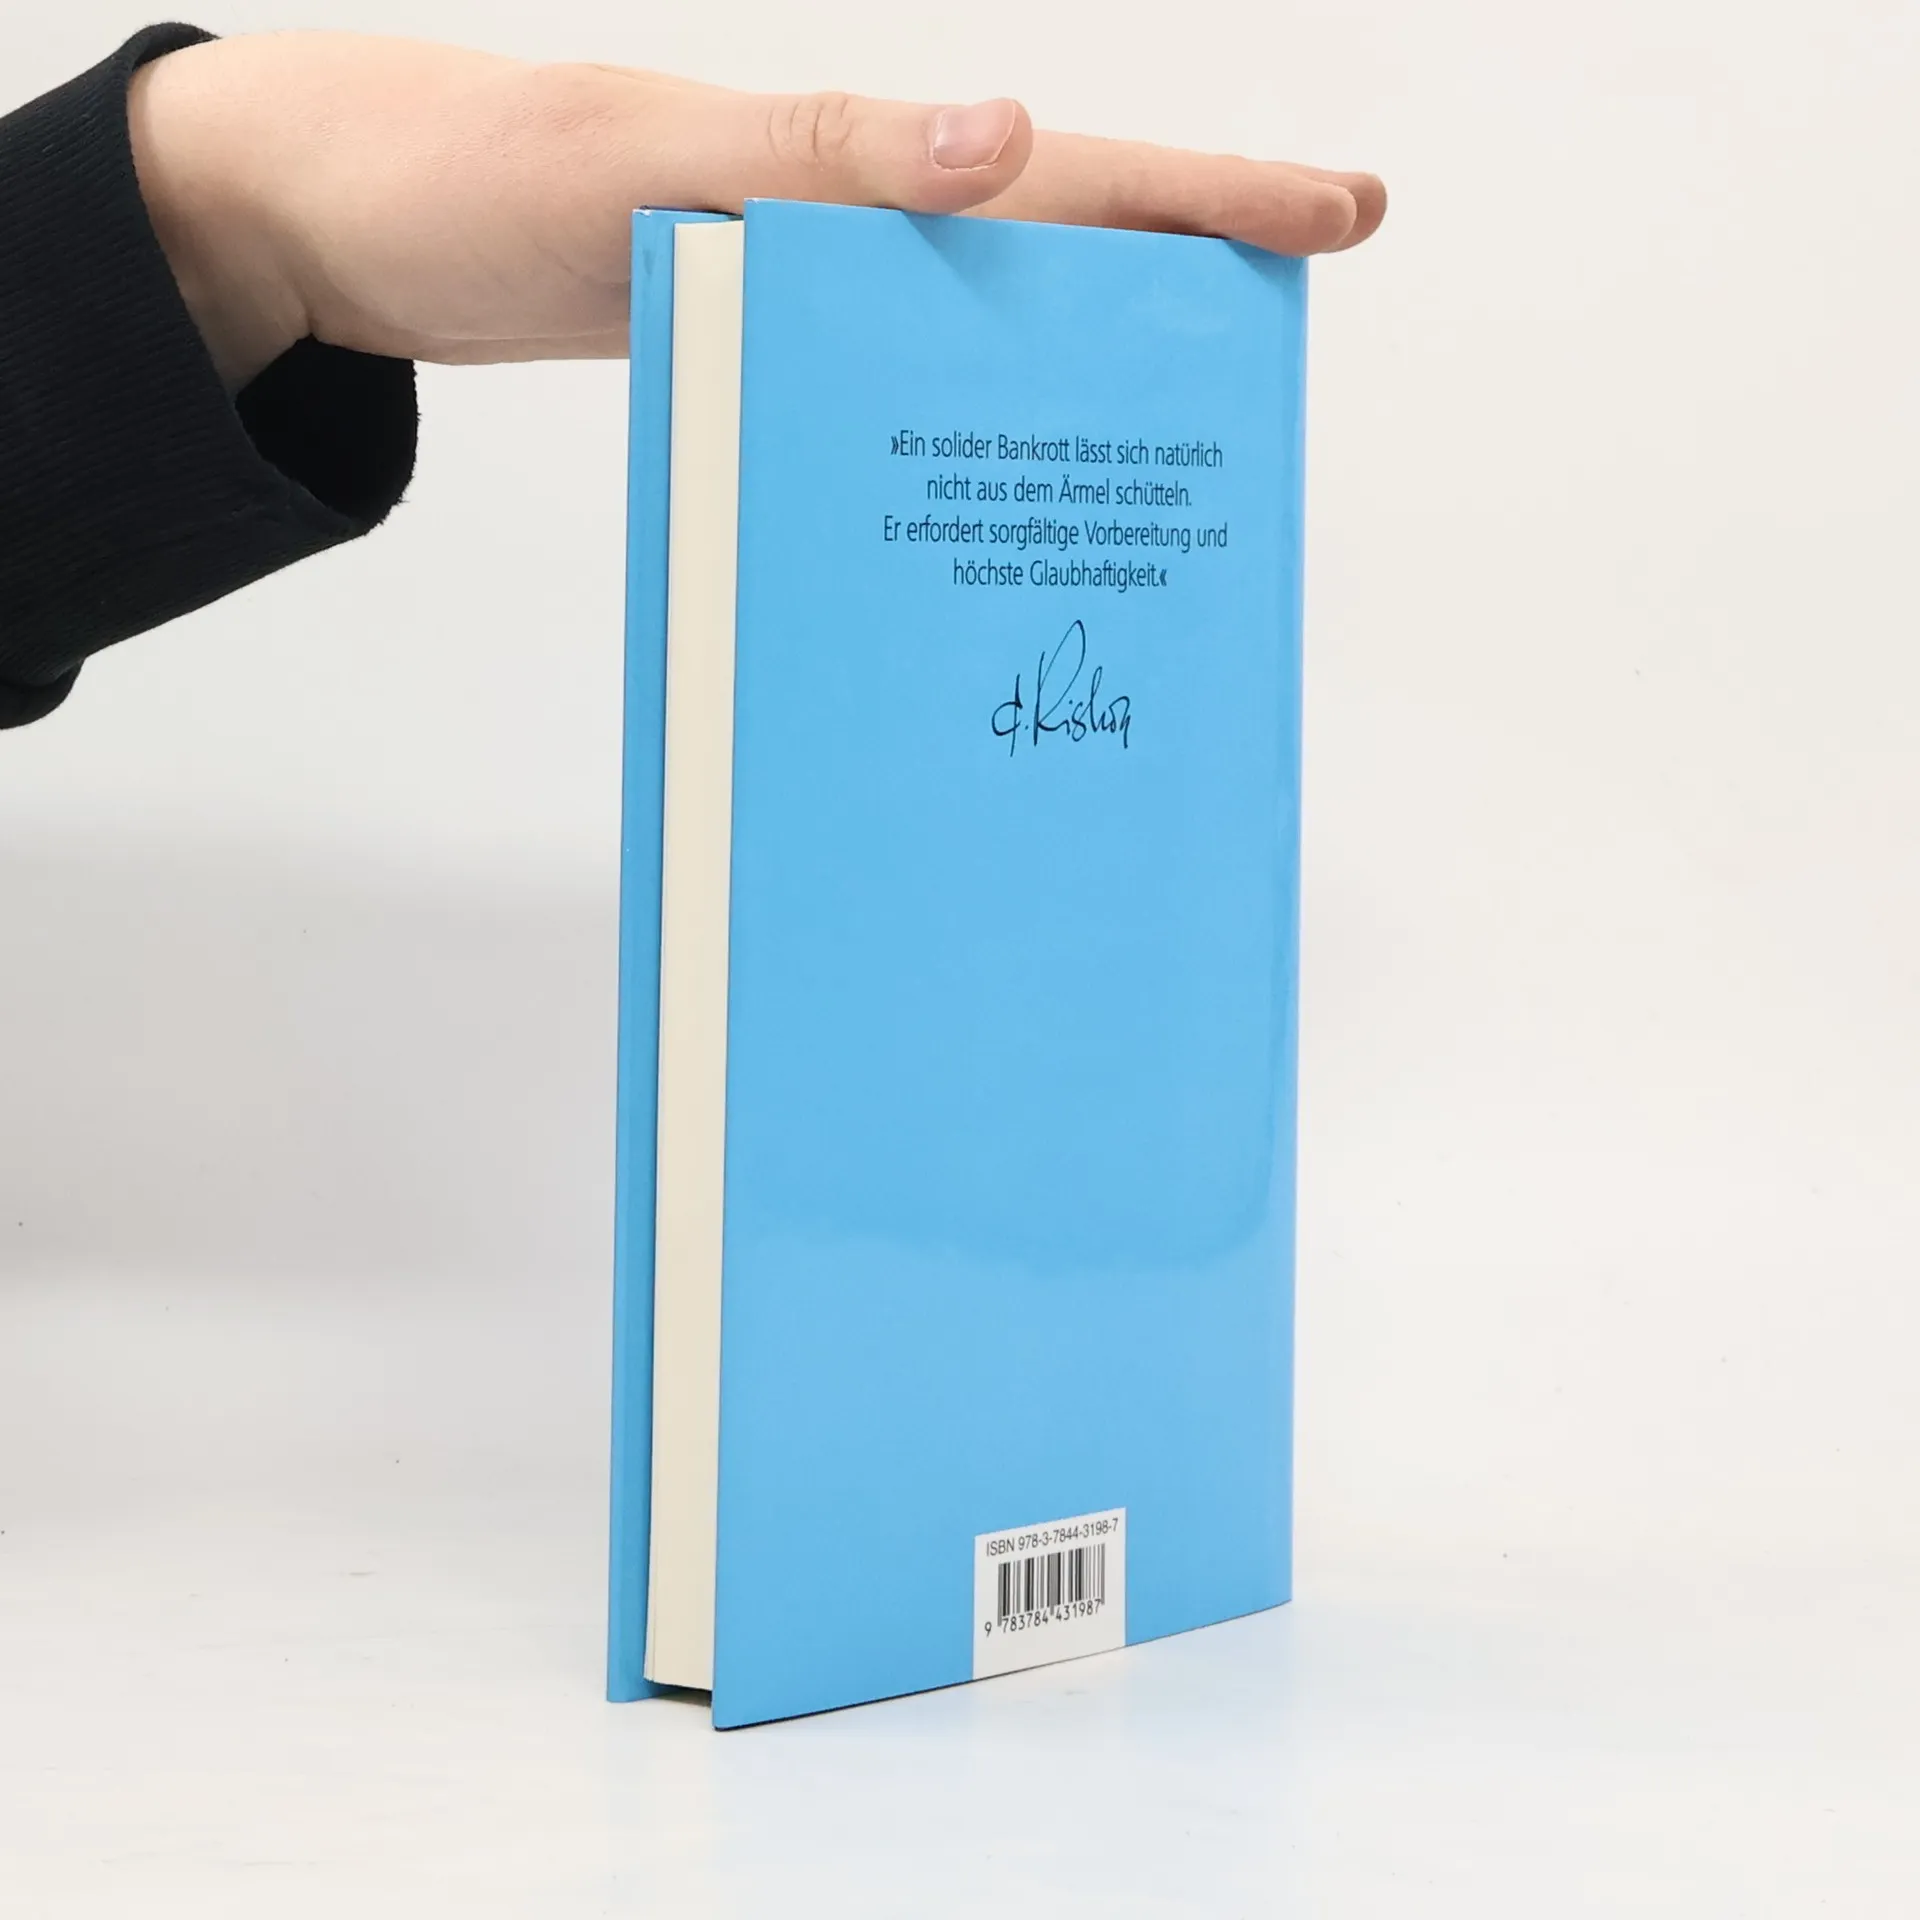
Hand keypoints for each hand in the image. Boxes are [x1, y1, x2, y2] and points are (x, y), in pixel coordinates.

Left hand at [128, 34, 1386, 389]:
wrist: (333, 218)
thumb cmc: (464, 170)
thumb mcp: (637, 158)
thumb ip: (813, 158)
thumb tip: (1001, 141)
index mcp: (844, 164)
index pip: (1065, 175)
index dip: (1208, 198)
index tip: (1336, 215)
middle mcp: (841, 227)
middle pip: (1050, 258)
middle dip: (1178, 299)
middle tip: (1278, 366)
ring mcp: (797, 292)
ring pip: (971, 335)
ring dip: (1067, 383)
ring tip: (1157, 463)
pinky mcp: (742, 346)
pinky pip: (874, 389)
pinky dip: (941, 428)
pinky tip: (966, 490)